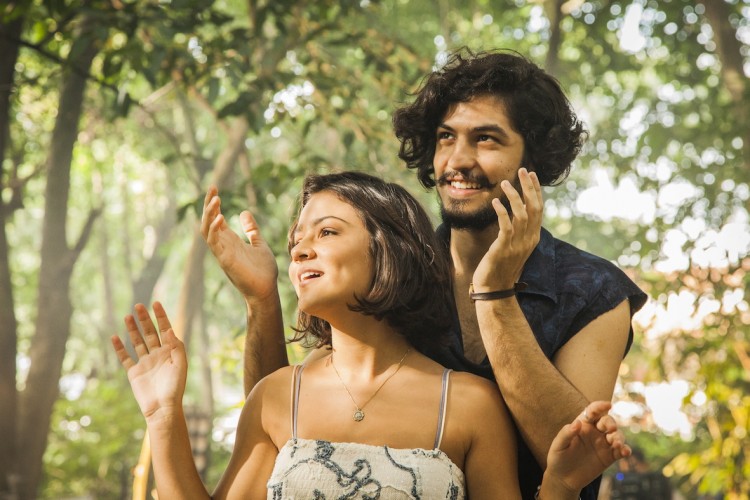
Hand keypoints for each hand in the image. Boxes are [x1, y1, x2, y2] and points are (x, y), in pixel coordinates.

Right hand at [111, 302, 186, 422]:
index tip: (155, 303)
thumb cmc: (175, 387)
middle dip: (144, 319)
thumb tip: (170, 329)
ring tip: (127, 316)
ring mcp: (145, 363)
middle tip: (138, 305)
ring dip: (133, 330)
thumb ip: (176, 346)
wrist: (162, 408)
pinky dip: (119, 348)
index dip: (161, 316)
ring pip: (138, 342)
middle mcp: (157, 355)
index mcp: (170, 352)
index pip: (165, 329)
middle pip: (150, 332)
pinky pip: (125, 357)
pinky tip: (114, 337)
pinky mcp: (134, 372)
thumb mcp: (180, 364)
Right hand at [201, 186, 278, 302]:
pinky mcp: (225, 261)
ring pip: (207, 230)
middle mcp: (223, 245)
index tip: (215, 188)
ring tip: (215, 199)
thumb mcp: (259, 244)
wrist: (266, 290)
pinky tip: (220, 218)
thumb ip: (251, 230)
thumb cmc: (263, 270)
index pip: (215, 218)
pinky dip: (215, 230)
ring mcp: (222, 253)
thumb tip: (244, 213)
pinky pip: (214, 244)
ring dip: (209, 214)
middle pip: (208, 221)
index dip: (213, 204)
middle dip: (208, 205)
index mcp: (230, 241)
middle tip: (212, 188)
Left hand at [472, 168, 541, 290]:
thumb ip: (517, 230)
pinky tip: (495, 201)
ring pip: (521, 214)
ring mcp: (518, 245)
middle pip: (534, 207)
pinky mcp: (504, 249)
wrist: (494, 289)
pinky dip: (502, 212)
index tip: (531, 174)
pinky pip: (506, 226)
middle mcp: (529, 239)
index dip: (536, 190)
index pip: (539, 209)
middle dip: (529, 187)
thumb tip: (517, 213)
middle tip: (523, 169)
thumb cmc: (501, 266)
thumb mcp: (514, 246)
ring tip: (504, 183)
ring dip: (514, 196)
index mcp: (533, 237)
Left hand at [544, 401, 631, 494]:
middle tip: (611, 429)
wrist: (563, 479)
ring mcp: (603, 444)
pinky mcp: (609, 457)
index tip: (608, 405)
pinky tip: (625, 452)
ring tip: (616, 445)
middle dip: (611, 423)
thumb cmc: (557, 458)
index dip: (600, 406)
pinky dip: (625, 450)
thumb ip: (566, 434)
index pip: (593, 411)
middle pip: (607, 422)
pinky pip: (620, 451)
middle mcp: (595, 432)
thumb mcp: (558, 445)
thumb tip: (577, 423)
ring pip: (616, 435)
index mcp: (582, 424)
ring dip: (619, 437)